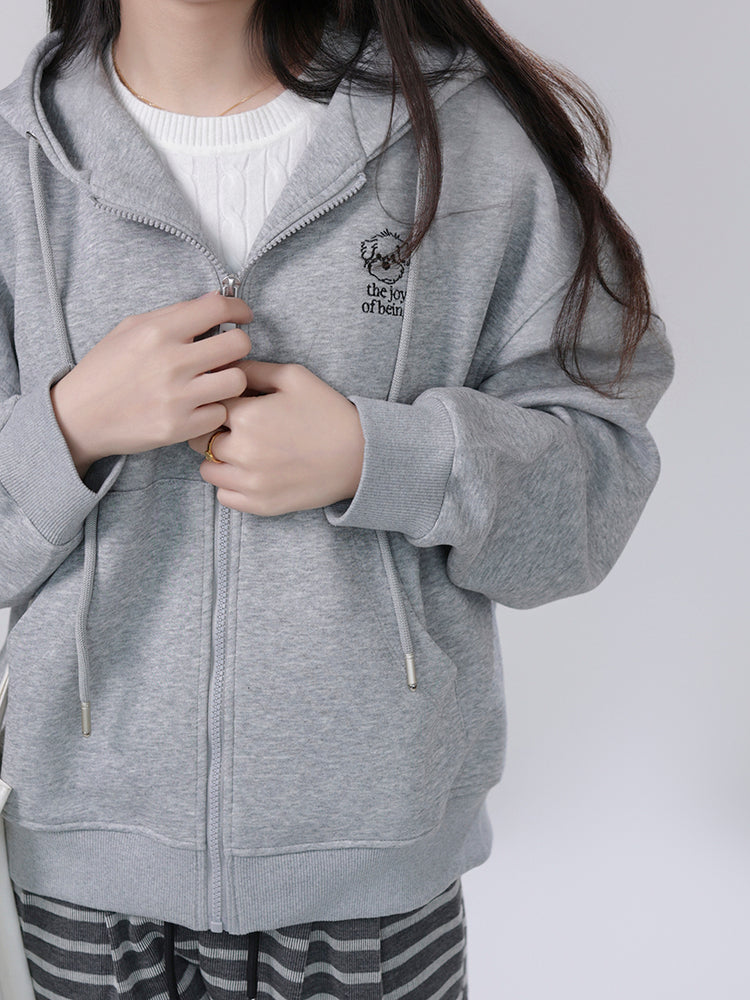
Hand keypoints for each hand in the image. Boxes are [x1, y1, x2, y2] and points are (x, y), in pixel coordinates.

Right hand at [50, 292, 252, 476]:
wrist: (78, 417)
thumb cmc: (105, 370)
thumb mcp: (129, 329)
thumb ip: (173, 315)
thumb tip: (215, 303)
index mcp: (157, 331)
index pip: (218, 308)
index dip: (238, 309)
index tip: (242, 316)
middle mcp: (171, 362)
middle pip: (238, 344)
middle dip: (239, 345)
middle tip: (228, 353)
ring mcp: (177, 397)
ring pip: (237, 381)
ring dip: (231, 379)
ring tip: (216, 381)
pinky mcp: (180, 427)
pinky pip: (221, 413)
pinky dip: (215, 410)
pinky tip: (200, 406)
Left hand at [188, 360, 364, 515]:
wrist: (360, 456)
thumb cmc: (328, 412)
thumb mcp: (294, 377)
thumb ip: (254, 369)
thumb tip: (225, 366)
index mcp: (247, 416)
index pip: (207, 406)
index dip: (217, 403)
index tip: (232, 405)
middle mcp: (243, 451)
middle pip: (200, 439)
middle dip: (212, 430)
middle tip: (234, 429)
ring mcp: (250, 482)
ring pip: (207, 470)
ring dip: (218, 459)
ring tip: (241, 452)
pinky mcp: (260, 505)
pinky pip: (223, 496)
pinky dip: (230, 484)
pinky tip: (249, 472)